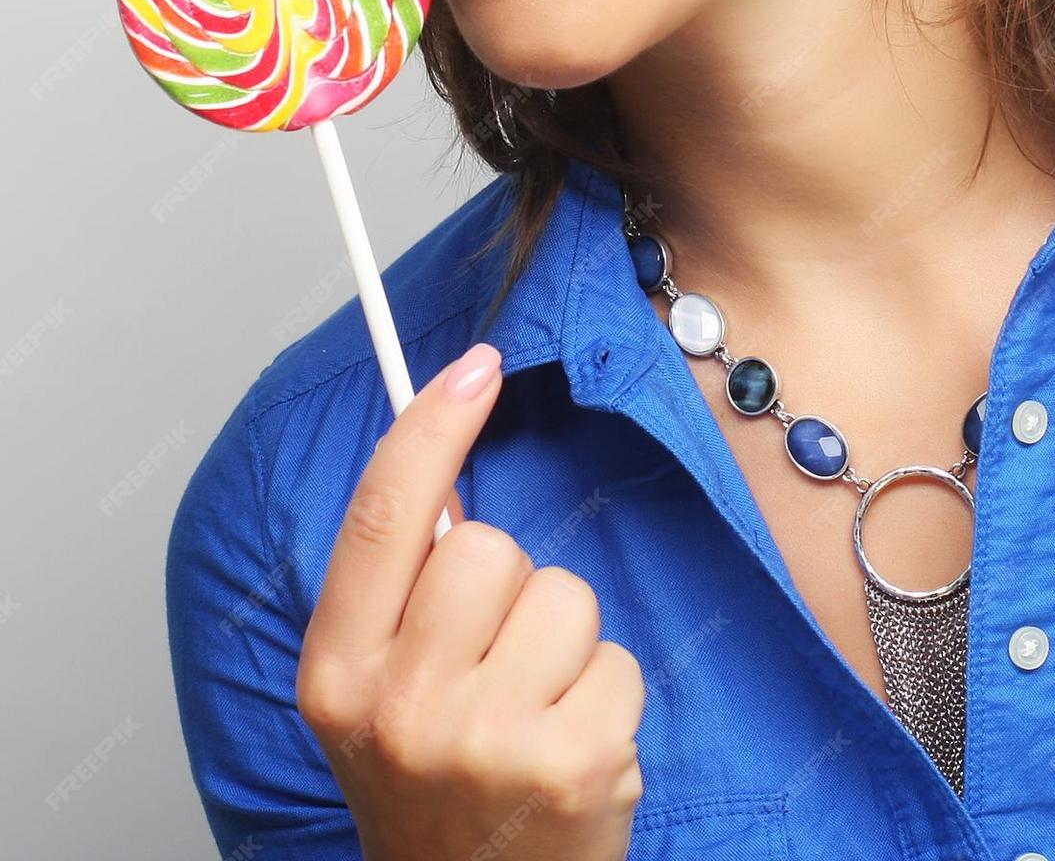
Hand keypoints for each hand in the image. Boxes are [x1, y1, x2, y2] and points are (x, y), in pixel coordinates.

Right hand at [296, 343, 645, 860]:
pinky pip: (619, 660)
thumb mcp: (378, 696)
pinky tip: (573, 752)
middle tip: (494, 666)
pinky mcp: (570, 763)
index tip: (478, 365)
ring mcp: (484, 741)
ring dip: (567, 646)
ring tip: (536, 714)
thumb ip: (402, 593)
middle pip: (490, 547)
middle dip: (510, 587)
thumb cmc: (436, 785)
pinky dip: (609, 698)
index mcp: (338, 676)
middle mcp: (399, 707)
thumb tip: (446, 454)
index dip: (430, 428)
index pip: (383, 519)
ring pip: (566, 596)